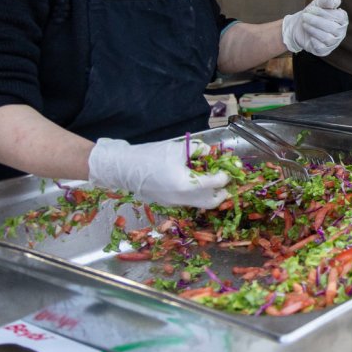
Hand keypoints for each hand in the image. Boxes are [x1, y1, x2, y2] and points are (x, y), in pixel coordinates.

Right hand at [88, 138, 229, 207]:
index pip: (216, 183)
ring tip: (211, 180)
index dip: (225, 175)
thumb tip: (211, 152)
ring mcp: (173, 203)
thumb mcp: (178, 148)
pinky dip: (196, 194)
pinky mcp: (166, 203)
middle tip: (225, 180)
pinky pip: (188, 201)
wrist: (123, 168)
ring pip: (200, 203)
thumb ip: (199, 150)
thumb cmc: (150, 156)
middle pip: (212, 202)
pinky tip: (194, 182)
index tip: (228, 168)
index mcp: (187, 185)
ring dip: (209, 194)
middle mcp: (182, 198)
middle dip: (222, 192)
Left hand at [282, 0, 348, 55]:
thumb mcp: (317, 4)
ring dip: (313, 30)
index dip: (324, 13)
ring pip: (327, 38)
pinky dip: (313, 40)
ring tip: (304, 24)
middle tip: (304, 16)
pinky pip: (321, 47)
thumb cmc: (311, 14)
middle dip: (316, 21)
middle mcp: (341, 32)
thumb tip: (337, 1)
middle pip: (333, 28)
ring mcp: (334, 43)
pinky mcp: (325, 51)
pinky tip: (309, 34)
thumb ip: (327, 1)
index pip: (339, 17)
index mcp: (343, 20)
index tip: (311, 8)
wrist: (298, 26)